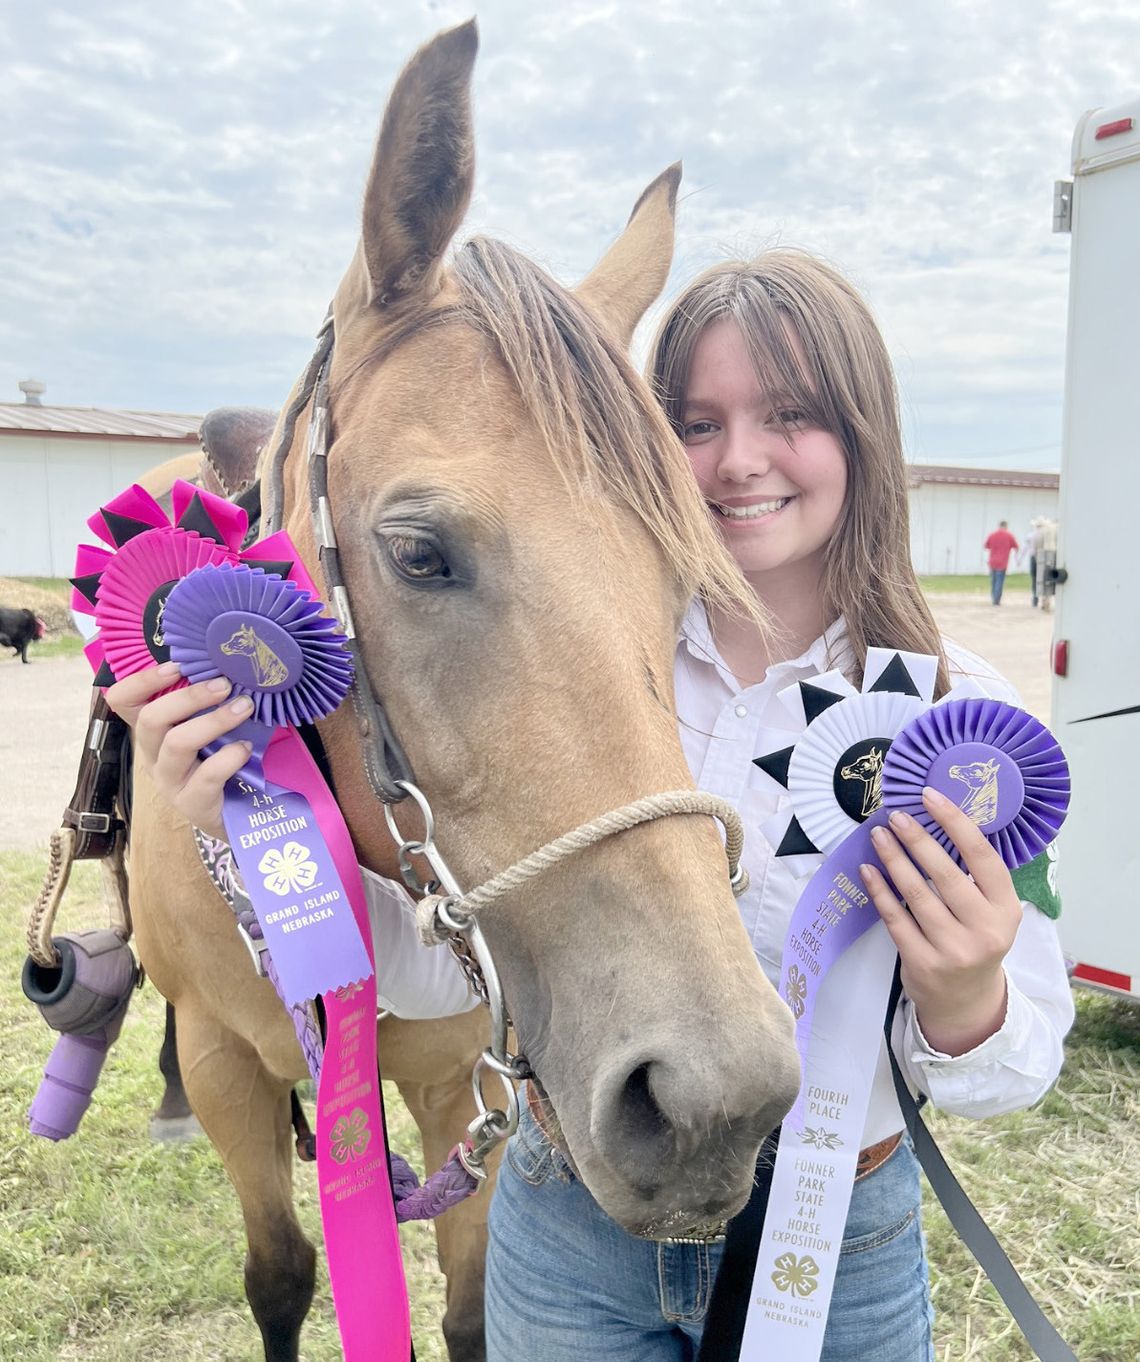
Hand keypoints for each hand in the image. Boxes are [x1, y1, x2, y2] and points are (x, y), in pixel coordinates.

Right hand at [104, 663, 254, 841]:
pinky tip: (245, 748)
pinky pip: (207, 775)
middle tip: (224, 684)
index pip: (123, 702)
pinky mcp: (192, 804)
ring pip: (178, 744)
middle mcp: (151, 757)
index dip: (142, 681)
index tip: (177, 666)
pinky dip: (229, 757)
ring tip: (244, 708)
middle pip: (152, 720)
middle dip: (189, 697)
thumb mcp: (203, 730)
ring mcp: (169, 782)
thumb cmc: (216, 761)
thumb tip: (225, 667)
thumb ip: (203, 704)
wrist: (233, 815)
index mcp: (150, 733)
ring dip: (213, 721)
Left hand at [858, 787, 1021, 1055]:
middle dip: (917, 840)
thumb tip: (937, 820)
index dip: (956, 823)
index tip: (930, 796)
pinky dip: (879, 891)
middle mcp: (985, 929)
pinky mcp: (923, 962)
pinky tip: (867, 871)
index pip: (982, 857)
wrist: (966, 1000)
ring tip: (879, 836)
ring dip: (893, 860)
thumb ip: (974, 876)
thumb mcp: (991, 911)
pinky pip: (895, 918)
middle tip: (895, 815)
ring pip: (916, 894)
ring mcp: (953, 949)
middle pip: (945, 874)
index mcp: (1006, 909)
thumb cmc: (975, 940)